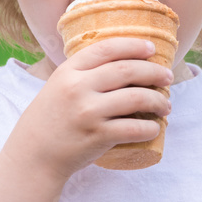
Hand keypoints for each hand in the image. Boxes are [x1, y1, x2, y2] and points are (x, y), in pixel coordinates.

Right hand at [3, 37, 173, 180]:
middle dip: (154, 71)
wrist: (34, 156)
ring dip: (158, 100)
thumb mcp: (59, 86)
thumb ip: (84, 73)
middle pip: (127, 70)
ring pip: (136, 98)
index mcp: (68, 71)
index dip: (133, 45)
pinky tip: (155, 128)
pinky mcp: (97, 136)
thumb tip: (124, 60)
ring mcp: (88, 112)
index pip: (107, 48)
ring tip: (166, 105)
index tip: (151, 48)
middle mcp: (78, 88)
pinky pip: (134, 128)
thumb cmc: (51, 119)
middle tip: (167, 77)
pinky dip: (150, 128)